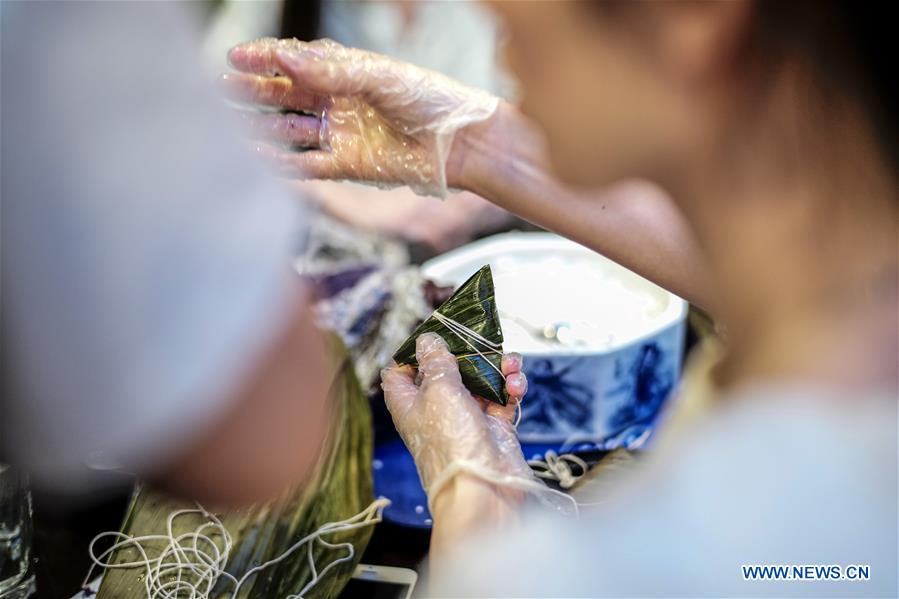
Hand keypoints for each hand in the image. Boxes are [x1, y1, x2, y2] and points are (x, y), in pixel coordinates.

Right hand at [223, 38, 498, 197]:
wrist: (461, 143)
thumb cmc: (428, 100)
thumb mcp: (380, 77)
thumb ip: (332, 72)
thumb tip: (286, 60)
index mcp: (347, 74)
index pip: (296, 63)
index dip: (265, 59)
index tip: (236, 56)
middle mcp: (339, 102)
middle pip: (286, 95)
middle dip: (254, 91)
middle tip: (219, 86)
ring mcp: (342, 134)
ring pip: (291, 129)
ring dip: (261, 126)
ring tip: (229, 126)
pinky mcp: (349, 166)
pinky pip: (308, 164)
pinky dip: (284, 163)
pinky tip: (259, 158)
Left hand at [380, 333, 531, 506]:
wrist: (485, 489)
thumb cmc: (452, 444)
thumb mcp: (438, 391)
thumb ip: (436, 362)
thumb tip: (427, 340)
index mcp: (410, 403)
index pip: (399, 373)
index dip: (411, 353)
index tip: (432, 335)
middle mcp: (436, 410)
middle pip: (446, 371)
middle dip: (466, 352)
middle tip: (481, 339)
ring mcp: (466, 419)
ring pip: (480, 381)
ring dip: (496, 367)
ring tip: (509, 363)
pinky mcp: (494, 428)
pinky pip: (502, 398)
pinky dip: (511, 387)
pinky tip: (516, 384)